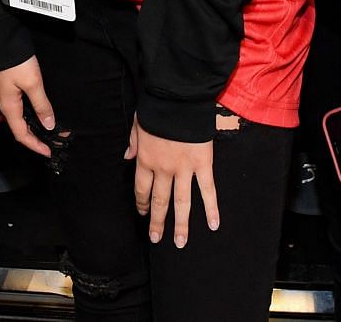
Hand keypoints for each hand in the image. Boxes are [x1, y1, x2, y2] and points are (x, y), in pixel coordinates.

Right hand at [0, 58, 56, 157]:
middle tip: (34, 143)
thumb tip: (48, 124)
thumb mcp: (33, 83)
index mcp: (8, 106)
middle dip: (22, 135)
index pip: (22, 134)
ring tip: (2, 133)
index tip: (47, 151)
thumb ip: (41, 105)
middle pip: (8, 125)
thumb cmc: (13, 59)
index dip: (35, 145)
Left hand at [129, 119, 218, 246]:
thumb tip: (127, 157)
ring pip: (181, 203)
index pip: (141, 189)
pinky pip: (207, 190)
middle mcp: (163, 169)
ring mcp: (184, 169)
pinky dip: (211, 208)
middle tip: (156, 238)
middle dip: (157, 222)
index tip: (143, 213)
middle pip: (160, 201)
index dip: (142, 203)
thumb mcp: (138, 124)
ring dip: (181, 225)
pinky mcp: (203, 164)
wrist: (178, 98)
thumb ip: (133, 142)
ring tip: (180, 242)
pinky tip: (213, 224)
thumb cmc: (157, 108)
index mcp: (145, 160)